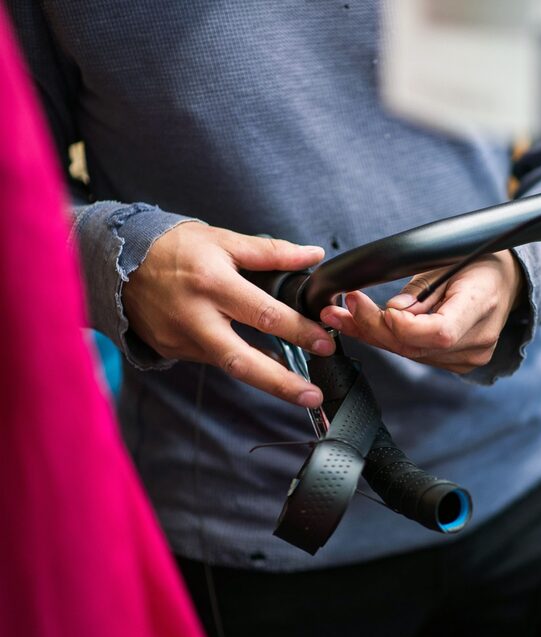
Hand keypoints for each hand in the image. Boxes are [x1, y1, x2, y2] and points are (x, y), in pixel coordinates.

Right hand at [122, 222, 333, 406]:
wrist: (118, 261)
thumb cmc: (175, 248)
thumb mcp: (223, 240)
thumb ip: (271, 252)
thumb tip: (312, 255)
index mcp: (212, 284)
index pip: (264, 314)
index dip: (298, 330)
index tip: (325, 342)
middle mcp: (195, 317)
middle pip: (242, 361)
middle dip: (281, 384)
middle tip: (313, 395)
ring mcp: (181, 339)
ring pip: (230, 366)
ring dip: (266, 379)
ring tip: (299, 389)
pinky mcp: (172, 350)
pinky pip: (214, 359)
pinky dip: (239, 361)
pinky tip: (262, 364)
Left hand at [319, 251, 524, 372]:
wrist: (507, 283)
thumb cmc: (479, 265)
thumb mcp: (449, 261)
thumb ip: (420, 291)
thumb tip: (390, 313)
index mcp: (481, 306)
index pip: (440, 331)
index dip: (405, 326)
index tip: (380, 309)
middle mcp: (477, 341)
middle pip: (416, 346)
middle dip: (373, 327)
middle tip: (342, 308)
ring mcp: (468, 358)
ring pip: (410, 354)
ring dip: (372, 335)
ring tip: (341, 315)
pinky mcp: (456, 363)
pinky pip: (415, 355)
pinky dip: (389, 341)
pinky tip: (363, 327)